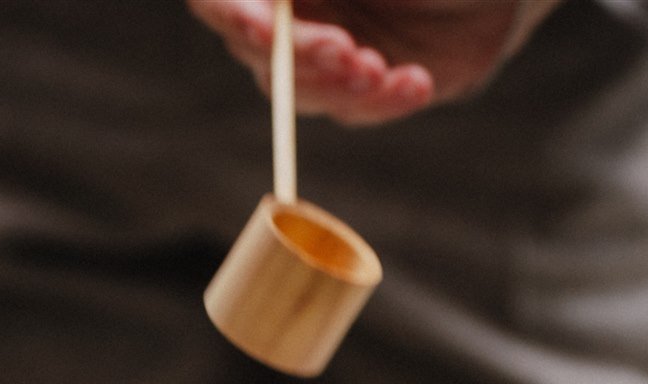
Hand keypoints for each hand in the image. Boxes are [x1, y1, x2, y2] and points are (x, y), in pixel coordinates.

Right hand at [187, 0, 558, 125]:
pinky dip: (384, 102)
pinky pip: (358, 110)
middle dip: (298, 54)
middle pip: (258, 46)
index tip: (261, 27)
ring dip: (339, 84)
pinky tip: (415, 81)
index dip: (232, 13)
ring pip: (303, 88)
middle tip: (343, 50)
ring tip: (379, 69)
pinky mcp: (366, 88)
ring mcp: (327, 50)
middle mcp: (293, 10)